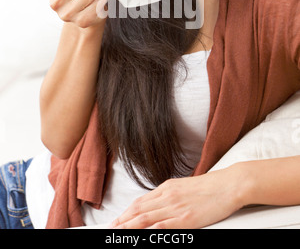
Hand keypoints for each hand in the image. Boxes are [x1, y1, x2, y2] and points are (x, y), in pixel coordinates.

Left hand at [110, 165, 243, 228]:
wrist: (229, 184)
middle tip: (111, 229)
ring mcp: (176, 207)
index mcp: (167, 187)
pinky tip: (141, 235)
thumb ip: (170, 194)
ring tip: (118, 233)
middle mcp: (168, 196)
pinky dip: (149, 231)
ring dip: (129, 227)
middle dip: (123, 221)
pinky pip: (163, 226)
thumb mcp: (185, 186)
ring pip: (145, 218)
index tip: (117, 220)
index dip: (126, 212)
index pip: (141, 201)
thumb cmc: (211, 186)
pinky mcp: (186, 218)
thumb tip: (157, 204)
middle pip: (139, 210)